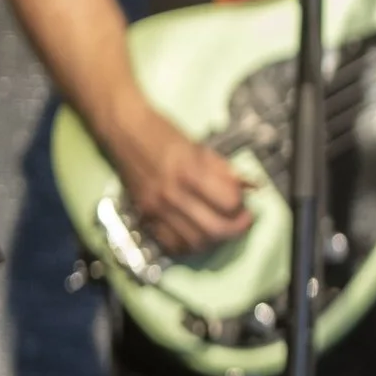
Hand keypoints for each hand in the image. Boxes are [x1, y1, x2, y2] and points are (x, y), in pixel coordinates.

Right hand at [118, 109, 252, 256]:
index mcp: (189, 172)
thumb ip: (224, 171)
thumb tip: (251, 188)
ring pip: (195, 242)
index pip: (229, 203)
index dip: (241, 204)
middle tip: (243, 220)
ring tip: (221, 226)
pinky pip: (171, 244)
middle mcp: (172, 194)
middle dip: (236, 228)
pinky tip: (197, 232)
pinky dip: (189, 244)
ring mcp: (156, 208)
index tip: (244, 201)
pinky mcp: (144, 215)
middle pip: (216, 230)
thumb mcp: (200, 147)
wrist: (123, 130)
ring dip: (214, 239)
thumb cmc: (163, 133)